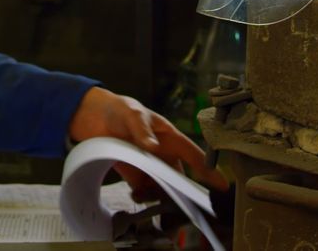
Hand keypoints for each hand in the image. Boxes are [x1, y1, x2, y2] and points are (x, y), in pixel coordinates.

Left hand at [67, 87, 229, 198]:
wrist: (95, 117)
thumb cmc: (121, 110)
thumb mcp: (132, 115)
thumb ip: (142, 130)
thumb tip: (153, 147)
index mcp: (171, 139)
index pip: (195, 156)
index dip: (209, 170)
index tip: (222, 185)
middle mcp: (164, 156)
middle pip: (180, 179)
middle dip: (182, 194)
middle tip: (180, 207)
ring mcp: (150, 167)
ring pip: (163, 189)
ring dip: (159, 197)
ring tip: (148, 197)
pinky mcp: (134, 175)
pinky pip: (144, 192)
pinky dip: (143, 197)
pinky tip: (136, 195)